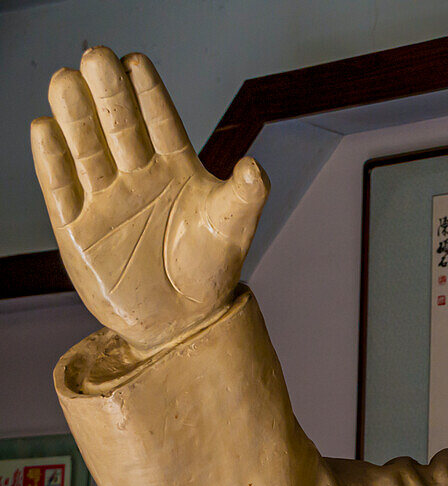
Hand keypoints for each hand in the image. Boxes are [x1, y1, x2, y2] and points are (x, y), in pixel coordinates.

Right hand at [30, 47, 268, 352]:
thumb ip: (245, 195)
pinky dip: (53, 162)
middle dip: (109, 93)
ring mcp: (106, 202)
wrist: (183, 319)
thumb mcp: (234, 227)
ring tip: (66, 81)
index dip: (149, 94)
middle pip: (119, 128)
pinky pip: (62, 191)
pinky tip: (45, 129)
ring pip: (87, 151)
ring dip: (76, 118)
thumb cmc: (211, 268)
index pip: (161, 124)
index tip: (136, 61)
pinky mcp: (79, 231)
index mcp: (176, 171)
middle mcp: (138, 178)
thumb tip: (254, 166)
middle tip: (95, 56)